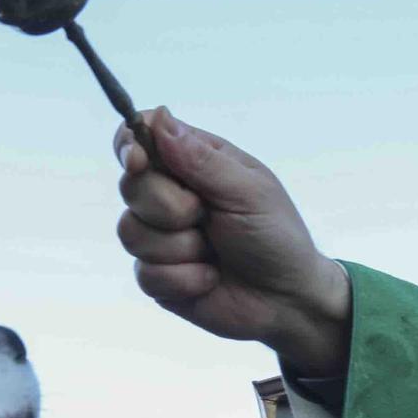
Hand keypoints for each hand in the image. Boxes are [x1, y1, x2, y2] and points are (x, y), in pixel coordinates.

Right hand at [115, 110, 351, 376]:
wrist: (287, 300)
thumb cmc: (276, 236)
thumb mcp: (249, 191)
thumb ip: (202, 159)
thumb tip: (159, 118)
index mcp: (192, 162)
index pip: (139, 138)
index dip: (130, 146)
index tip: (139, 161)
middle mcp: (169, 195)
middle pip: (130, 186)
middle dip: (171, 207)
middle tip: (208, 218)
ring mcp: (159, 237)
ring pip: (131, 232)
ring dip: (181, 248)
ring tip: (214, 253)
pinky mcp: (157, 277)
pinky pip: (145, 273)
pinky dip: (185, 279)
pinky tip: (210, 278)